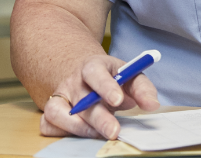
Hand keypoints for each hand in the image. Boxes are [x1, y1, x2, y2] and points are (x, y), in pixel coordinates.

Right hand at [39, 53, 159, 139]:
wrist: (85, 74)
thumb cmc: (111, 78)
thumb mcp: (129, 76)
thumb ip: (143, 89)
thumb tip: (153, 105)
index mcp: (93, 66)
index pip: (95, 72)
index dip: (105, 86)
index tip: (118, 100)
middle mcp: (73, 80)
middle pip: (81, 99)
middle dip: (98, 117)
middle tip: (114, 131)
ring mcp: (59, 95)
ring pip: (58, 112)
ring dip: (78, 127)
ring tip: (98, 134)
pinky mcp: (51, 112)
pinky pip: (47, 124)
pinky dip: (59, 131)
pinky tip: (78, 133)